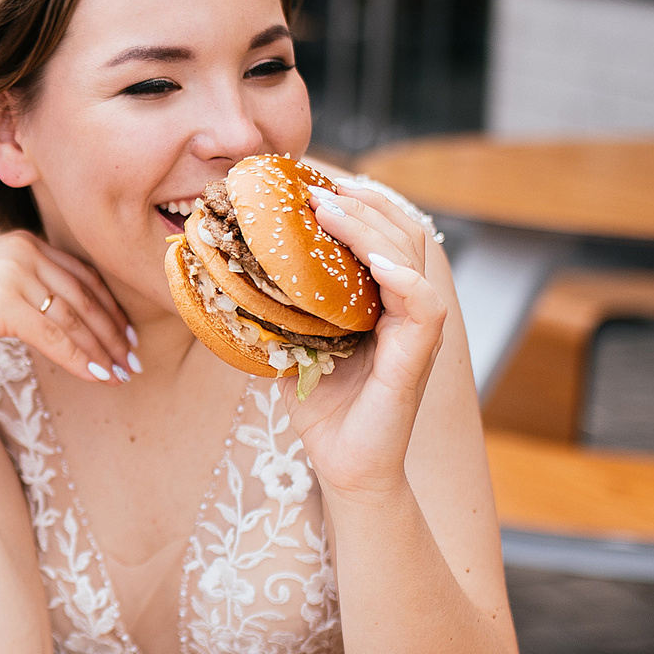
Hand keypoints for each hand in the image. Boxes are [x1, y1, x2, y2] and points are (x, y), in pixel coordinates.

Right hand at [0, 228, 137, 384]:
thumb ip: (24, 285)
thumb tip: (59, 313)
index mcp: (25, 242)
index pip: (82, 275)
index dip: (110, 306)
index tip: (127, 335)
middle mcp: (24, 251)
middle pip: (85, 296)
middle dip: (113, 332)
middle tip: (132, 361)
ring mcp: (13, 274)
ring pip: (74, 318)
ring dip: (101, 350)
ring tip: (119, 374)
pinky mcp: (3, 301)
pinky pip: (54, 336)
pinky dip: (79, 358)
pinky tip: (96, 376)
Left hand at [290, 179, 449, 500]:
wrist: (345, 469)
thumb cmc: (324, 410)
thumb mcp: (293, 347)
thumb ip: (278, 312)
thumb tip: (230, 279)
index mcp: (381, 300)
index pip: (382, 234)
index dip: (356, 203)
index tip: (315, 184)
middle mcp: (405, 308)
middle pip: (400, 232)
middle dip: (362, 202)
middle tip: (319, 189)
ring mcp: (416, 331)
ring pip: (411, 258)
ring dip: (372, 227)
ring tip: (332, 209)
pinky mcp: (417, 357)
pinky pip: (423, 305)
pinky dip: (402, 278)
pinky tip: (374, 261)